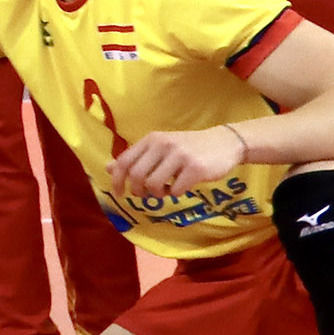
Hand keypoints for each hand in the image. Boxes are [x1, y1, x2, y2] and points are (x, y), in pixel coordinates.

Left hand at [109, 126, 240, 198]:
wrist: (224, 142)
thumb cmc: (189, 148)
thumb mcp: (161, 148)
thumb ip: (137, 157)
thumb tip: (109, 167)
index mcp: (151, 139)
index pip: (124, 161)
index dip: (118, 180)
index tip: (119, 193)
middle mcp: (163, 144)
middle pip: (137, 176)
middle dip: (139, 191)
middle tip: (147, 195)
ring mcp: (180, 155)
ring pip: (154, 185)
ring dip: (158, 193)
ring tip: (166, 189)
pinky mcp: (195, 168)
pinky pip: (176, 190)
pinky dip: (176, 193)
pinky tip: (182, 186)